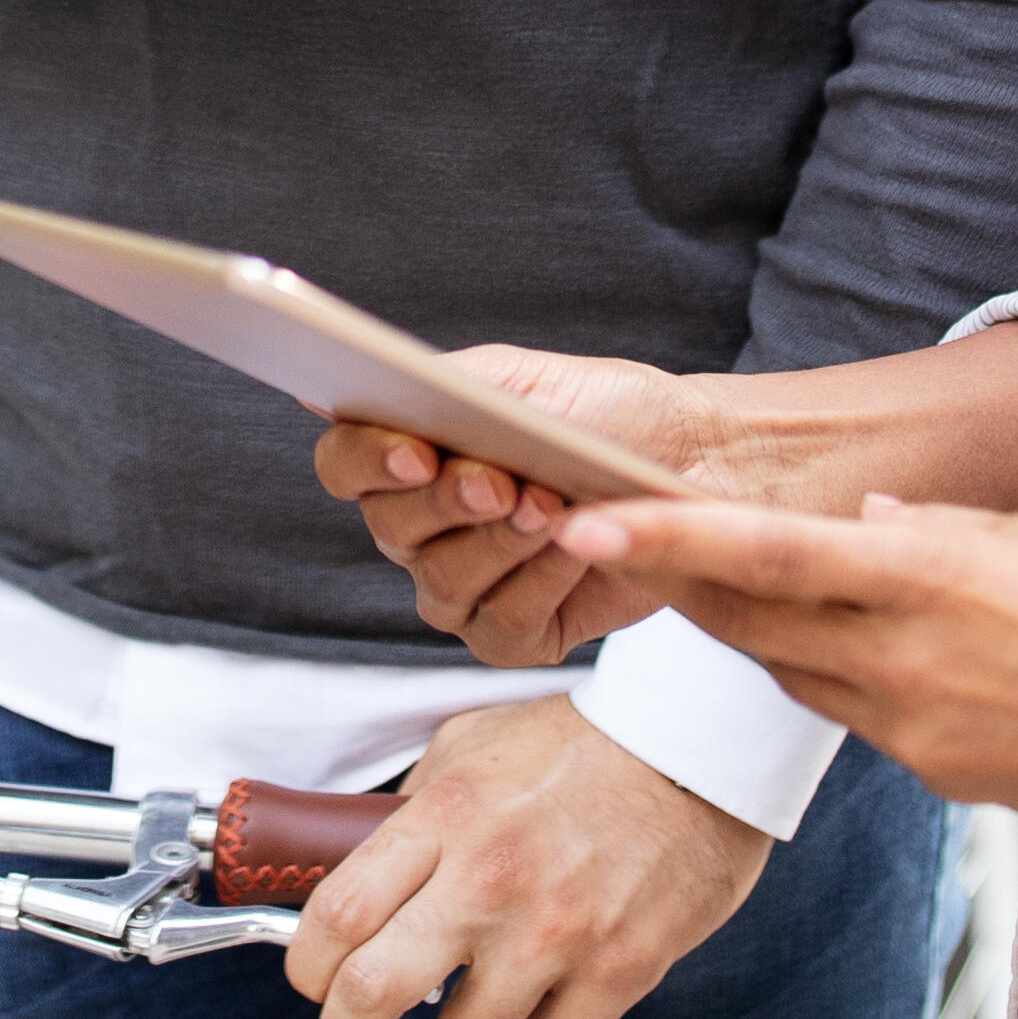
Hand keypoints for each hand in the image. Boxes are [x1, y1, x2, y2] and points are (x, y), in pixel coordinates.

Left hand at [283, 695, 768, 1018]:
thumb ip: (412, 811)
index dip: (305, 968)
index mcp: (444, 816)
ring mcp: (556, 930)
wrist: (701, 747)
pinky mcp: (621, 969)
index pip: (335, 915)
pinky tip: (560, 987)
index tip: (314, 982)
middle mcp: (489, 878)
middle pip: (371, 993)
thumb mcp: (472, 745)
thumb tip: (357, 879)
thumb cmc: (580, 746)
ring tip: (488, 989)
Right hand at [314, 350, 740, 665]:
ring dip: (501, 544)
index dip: (370, 461)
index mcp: (409, 459)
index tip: (419, 450)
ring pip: (442, 584)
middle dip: (450, 502)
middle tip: (506, 482)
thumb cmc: (607, 412)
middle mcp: (423, 530)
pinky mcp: (516, 636)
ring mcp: (465, 589)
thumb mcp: (521, 382)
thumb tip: (321, 394)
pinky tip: (577, 549)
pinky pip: (501, 627)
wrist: (697, 458)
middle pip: (391, 528)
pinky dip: (541, 585)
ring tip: (554, 507)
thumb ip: (433, 386)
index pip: (344, 465)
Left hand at [556, 493, 1017, 845]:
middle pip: (754, 621)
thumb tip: (867, 520)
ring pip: (798, 673)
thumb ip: (936, 532)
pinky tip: (869, 654)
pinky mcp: (945, 779)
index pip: (763, 554)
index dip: (666, 541)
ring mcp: (920, 731)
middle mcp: (907, 661)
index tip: (588, 525)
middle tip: (624, 540)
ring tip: (736, 583)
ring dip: (761, 631)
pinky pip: (860, 720)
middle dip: (683, 582)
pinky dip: (842, 679)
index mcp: (929, 578)